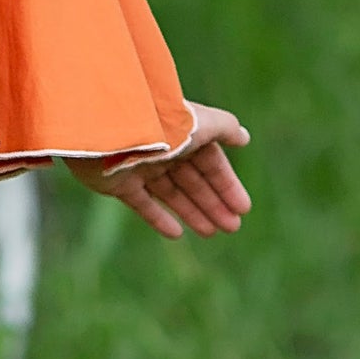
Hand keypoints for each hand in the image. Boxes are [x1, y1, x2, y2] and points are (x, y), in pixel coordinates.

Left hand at [67, 102, 250, 241]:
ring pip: (171, 194)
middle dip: (213, 203)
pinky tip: (177, 234)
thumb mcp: (202, 124)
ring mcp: (139, 167)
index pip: (210, 162)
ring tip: (211, 233)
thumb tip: (244, 137)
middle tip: (232, 227)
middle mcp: (162, 150)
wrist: (114, 133)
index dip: (227, 185)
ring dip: (193, 213)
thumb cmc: (162, 126)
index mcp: (182, 134)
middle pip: (192, 181)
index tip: (243, 209)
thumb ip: (225, 128)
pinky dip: (158, 218)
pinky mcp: (118, 184)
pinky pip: (142, 204)